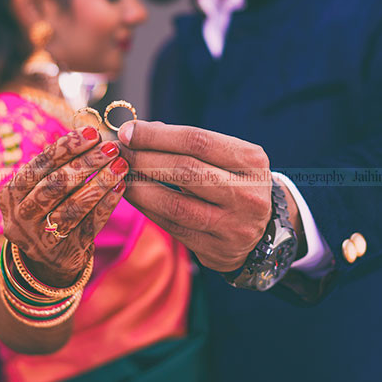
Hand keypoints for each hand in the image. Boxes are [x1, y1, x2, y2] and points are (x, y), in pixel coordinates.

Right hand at [0, 127, 128, 285]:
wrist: (48, 257)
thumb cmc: (49, 208)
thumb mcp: (40, 188)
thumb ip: (57, 165)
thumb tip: (92, 135)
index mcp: (10, 195)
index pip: (38, 166)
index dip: (66, 147)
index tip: (92, 133)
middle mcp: (20, 218)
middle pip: (54, 186)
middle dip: (86, 163)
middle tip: (111, 148)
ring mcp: (40, 239)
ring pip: (73, 208)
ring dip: (100, 183)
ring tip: (121, 165)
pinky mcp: (64, 254)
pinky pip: (89, 226)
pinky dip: (106, 205)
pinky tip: (120, 187)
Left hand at [118, 120, 292, 272]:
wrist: (262, 232)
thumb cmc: (234, 183)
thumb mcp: (227, 158)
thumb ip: (188, 144)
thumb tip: (137, 132)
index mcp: (251, 161)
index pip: (197, 141)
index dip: (157, 135)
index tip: (128, 131)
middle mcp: (247, 193)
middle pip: (185, 170)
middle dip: (144, 158)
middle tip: (118, 152)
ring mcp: (233, 225)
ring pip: (174, 203)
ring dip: (139, 187)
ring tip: (119, 175)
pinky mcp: (216, 250)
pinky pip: (171, 226)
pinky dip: (146, 208)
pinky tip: (131, 196)